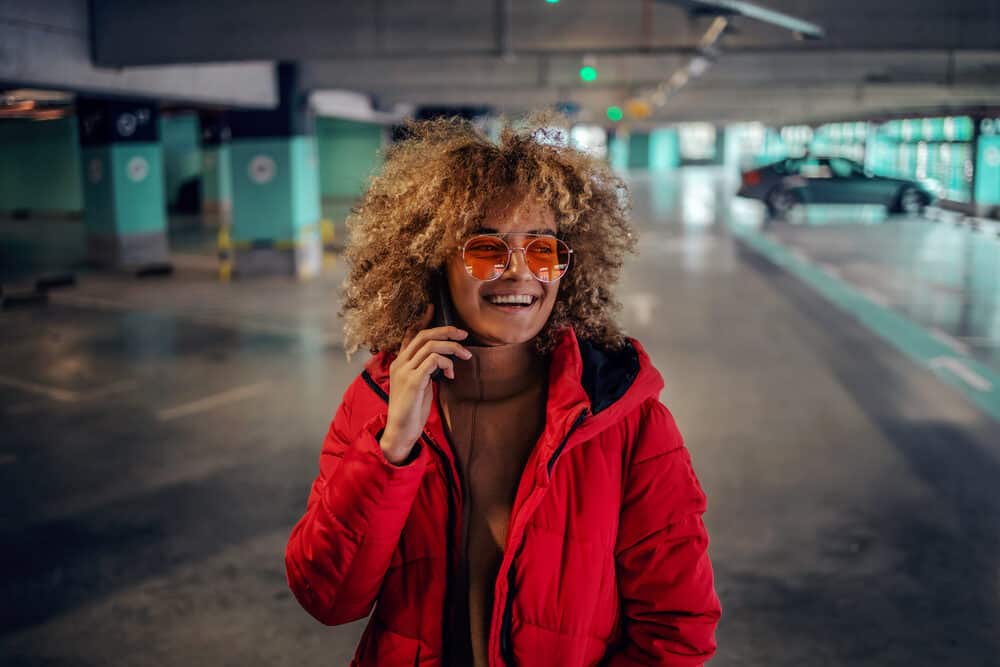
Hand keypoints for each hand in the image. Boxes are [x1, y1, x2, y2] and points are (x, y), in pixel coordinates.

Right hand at [380, 304, 470, 463]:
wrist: (401, 431)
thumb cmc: (412, 411)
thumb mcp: (420, 386)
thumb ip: (426, 371)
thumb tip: (442, 361)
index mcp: (400, 363)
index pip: (410, 335)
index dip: (421, 320)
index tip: (432, 308)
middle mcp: (400, 363)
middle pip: (424, 335)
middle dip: (446, 330)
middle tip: (463, 334)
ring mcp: (405, 371)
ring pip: (431, 345)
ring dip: (452, 348)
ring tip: (465, 356)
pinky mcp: (413, 380)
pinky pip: (434, 360)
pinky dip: (447, 364)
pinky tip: (451, 375)